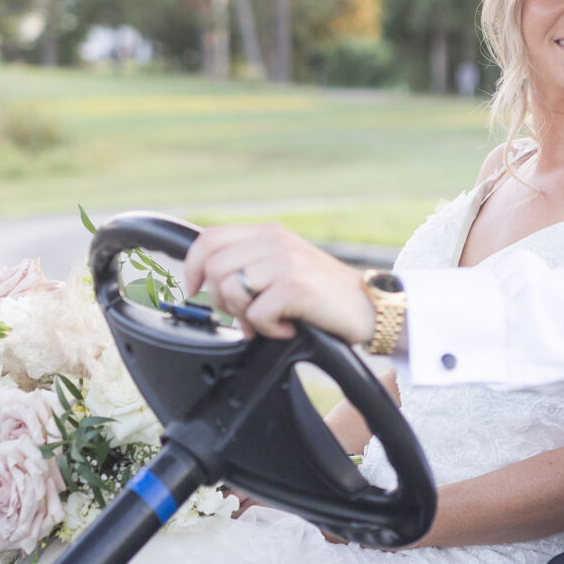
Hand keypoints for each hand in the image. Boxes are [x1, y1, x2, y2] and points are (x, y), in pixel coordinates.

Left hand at [183, 224, 377, 345]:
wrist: (372, 308)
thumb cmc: (326, 296)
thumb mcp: (285, 268)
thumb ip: (251, 266)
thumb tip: (207, 283)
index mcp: (269, 233)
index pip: (209, 238)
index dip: (191, 267)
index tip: (193, 290)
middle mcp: (275, 241)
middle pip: (213, 267)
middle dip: (222, 300)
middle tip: (248, 316)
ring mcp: (285, 262)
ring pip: (230, 289)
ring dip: (244, 315)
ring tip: (270, 321)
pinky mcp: (295, 286)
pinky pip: (256, 314)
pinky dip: (268, 329)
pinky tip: (288, 326)